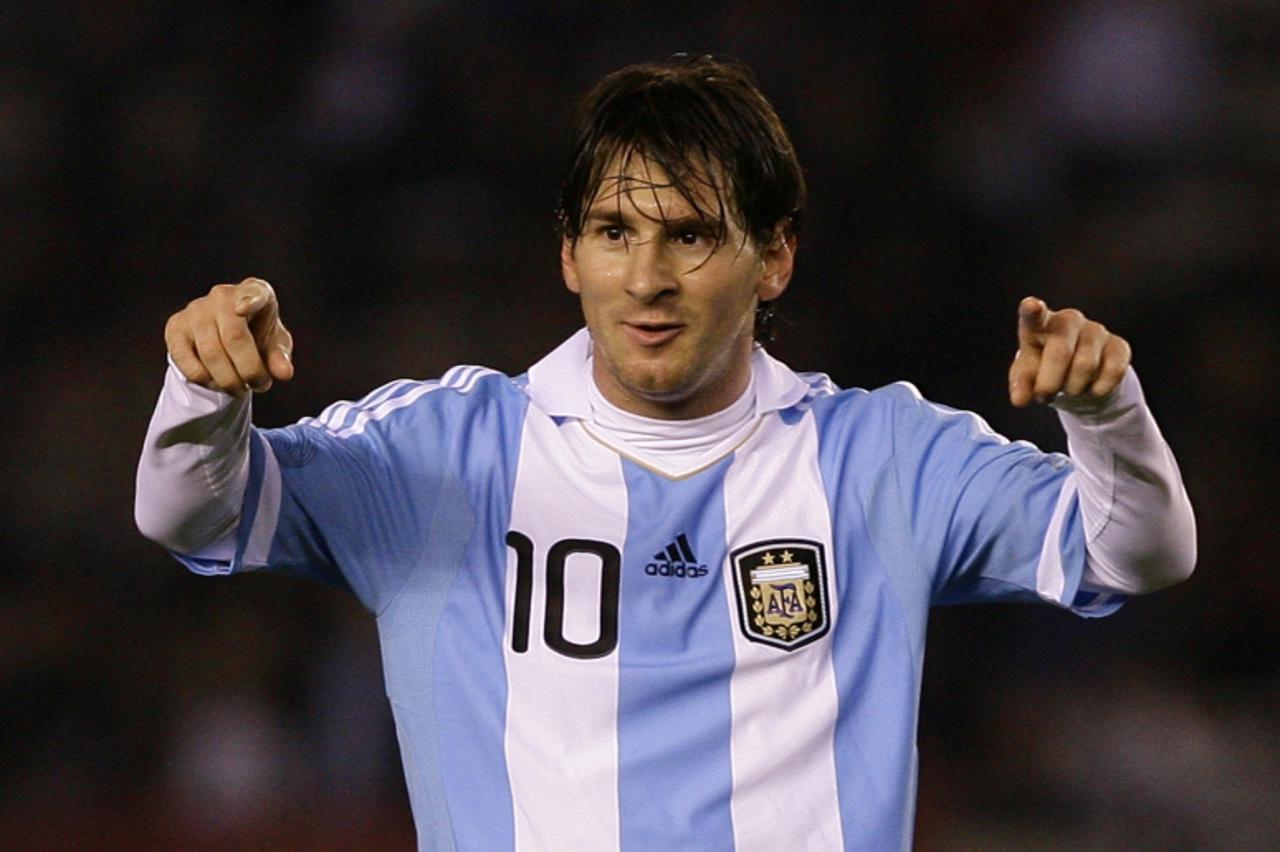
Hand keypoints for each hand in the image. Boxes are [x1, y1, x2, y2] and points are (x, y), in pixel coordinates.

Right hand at [164, 277, 294, 394]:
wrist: (224, 336)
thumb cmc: (257, 336)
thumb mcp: (274, 345)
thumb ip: (280, 357)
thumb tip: (284, 373)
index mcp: (254, 291)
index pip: (254, 292)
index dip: (249, 300)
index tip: (243, 308)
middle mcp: (222, 296)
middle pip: (234, 337)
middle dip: (249, 370)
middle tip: (259, 386)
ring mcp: (196, 310)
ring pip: (211, 353)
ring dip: (229, 380)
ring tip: (240, 388)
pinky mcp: (176, 327)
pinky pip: (188, 362)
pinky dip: (206, 380)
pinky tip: (217, 382)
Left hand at [1008, 297, 1129, 406]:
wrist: (1080, 376)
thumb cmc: (1046, 368)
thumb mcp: (1028, 375)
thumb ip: (1021, 384)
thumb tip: (1020, 400)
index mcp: (1040, 324)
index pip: (1035, 315)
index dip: (1032, 310)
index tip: (1031, 306)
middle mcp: (1069, 320)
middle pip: (1060, 352)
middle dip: (1049, 384)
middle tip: (1044, 396)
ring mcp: (1096, 330)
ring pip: (1085, 366)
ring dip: (1073, 389)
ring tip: (1068, 388)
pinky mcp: (1119, 346)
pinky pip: (1112, 372)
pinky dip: (1098, 390)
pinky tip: (1091, 388)